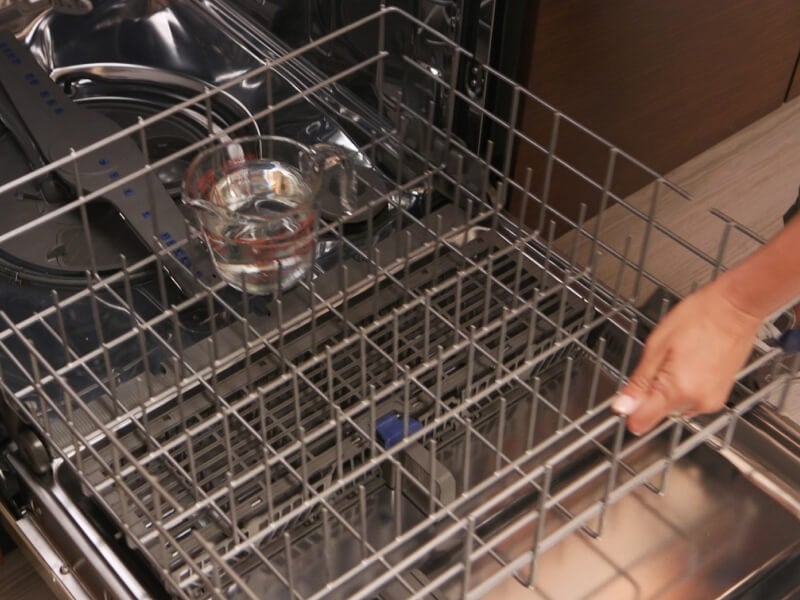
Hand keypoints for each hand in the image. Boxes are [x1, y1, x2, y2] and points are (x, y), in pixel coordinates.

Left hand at [611, 282, 761, 434]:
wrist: (735, 308)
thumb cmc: (699, 318)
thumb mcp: (656, 346)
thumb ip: (639, 382)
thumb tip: (622, 407)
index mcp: (677, 390)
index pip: (641, 423)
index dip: (629, 409)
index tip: (628, 395)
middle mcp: (697, 402)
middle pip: (657, 413)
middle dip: (650, 392)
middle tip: (659, 362)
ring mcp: (712, 400)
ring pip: (674, 406)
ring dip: (668, 389)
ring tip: (678, 358)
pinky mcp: (721, 395)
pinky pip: (691, 399)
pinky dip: (684, 386)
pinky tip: (689, 362)